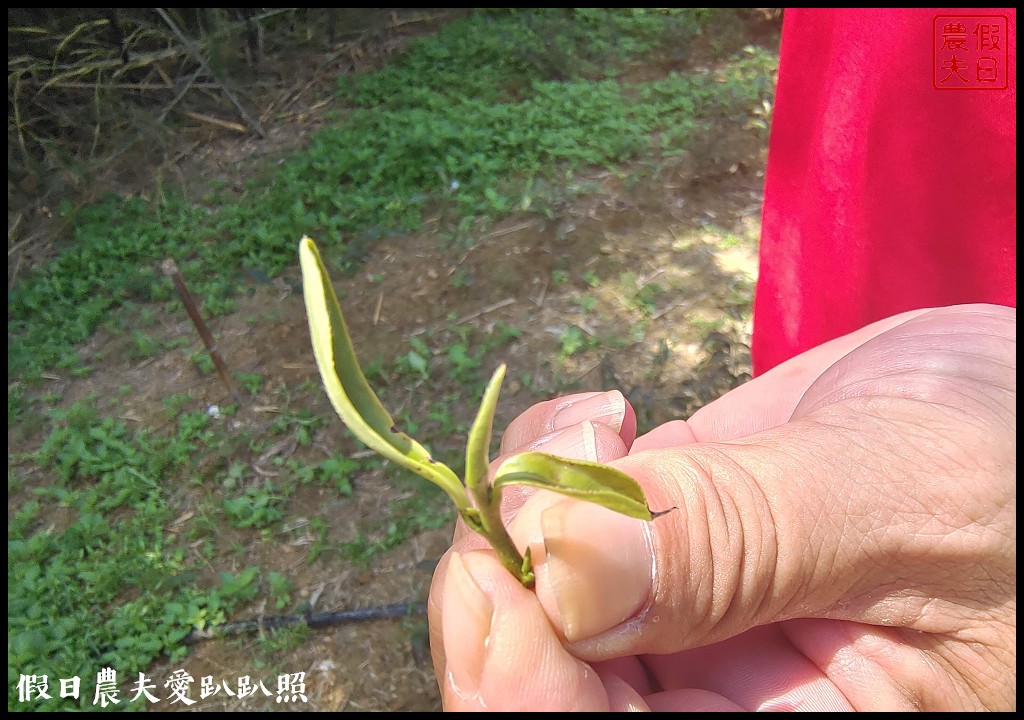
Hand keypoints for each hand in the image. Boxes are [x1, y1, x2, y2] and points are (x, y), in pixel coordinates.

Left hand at [428, 304, 1015, 710]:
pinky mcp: (663, 534)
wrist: (1022, 405)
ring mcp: (678, 615)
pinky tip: (599, 418)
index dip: (520, 689)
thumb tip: (566, 569)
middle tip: (527, 483)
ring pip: (529, 596)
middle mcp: (716, 696)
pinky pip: (555, 517)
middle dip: (500, 590)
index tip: (501, 576)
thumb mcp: (911, 506)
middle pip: (540, 687)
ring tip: (588, 431)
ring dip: (518, 512)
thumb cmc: (1018, 471)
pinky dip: (544, 462)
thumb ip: (743, 542)